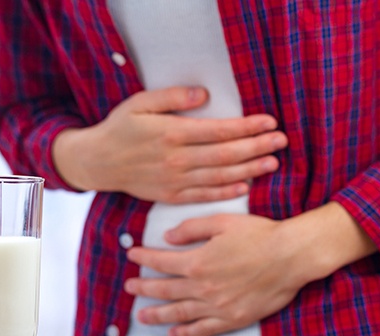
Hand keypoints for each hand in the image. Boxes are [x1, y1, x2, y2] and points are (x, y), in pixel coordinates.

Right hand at [53, 86, 287, 203]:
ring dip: (249, 170)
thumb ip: (172, 98)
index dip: (247, 127)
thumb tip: (204, 94)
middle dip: (257, 147)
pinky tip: (244, 187)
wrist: (98, 162)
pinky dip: (225, 192)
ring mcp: (175, 181)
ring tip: (272, 163)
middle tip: (281, 142)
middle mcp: (177, 159)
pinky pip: (204, 195)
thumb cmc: (120, 128)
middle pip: (226, 155)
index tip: (269, 122)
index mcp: (172, 133)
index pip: (219, 131)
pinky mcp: (171, 195)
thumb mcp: (139, 104)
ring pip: (219, 176)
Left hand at [123, 202, 376, 335]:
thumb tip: (168, 236)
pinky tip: (174, 334)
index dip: (144, 257)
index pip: (162, 261)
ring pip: (179, 312)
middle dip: (144, 287)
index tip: (131, 255)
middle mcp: (203, 287)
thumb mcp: (222, 222)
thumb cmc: (259, 235)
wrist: (291, 256)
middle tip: (129, 287)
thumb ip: (192, 228)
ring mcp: (217, 306)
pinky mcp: (232, 318)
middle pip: (165, 289)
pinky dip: (186, 333)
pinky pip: (204, 329)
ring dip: (158, 314)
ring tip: (142, 316)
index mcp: (198, 261)